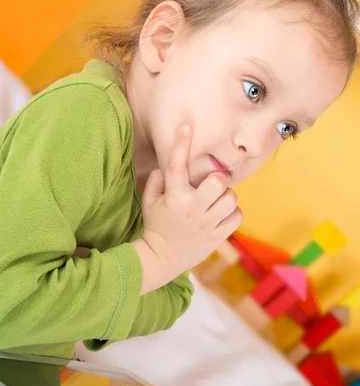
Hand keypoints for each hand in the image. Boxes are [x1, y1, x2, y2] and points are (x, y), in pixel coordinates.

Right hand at [132, 126, 241, 292]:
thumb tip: (166, 166)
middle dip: (219, 179)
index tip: (186, 126)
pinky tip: (222, 216)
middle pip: (217, 181)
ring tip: (218, 203)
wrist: (161, 259)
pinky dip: (233, 214)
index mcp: (174, 197)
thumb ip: (156, 181)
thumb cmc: (156, 226)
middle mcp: (191, 208)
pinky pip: (237, 216)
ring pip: (231, 198)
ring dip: (227, 197)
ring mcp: (206, 224)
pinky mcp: (217, 237)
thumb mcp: (149, 202)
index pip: (176, 165)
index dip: (181, 143)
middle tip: (213, 186)